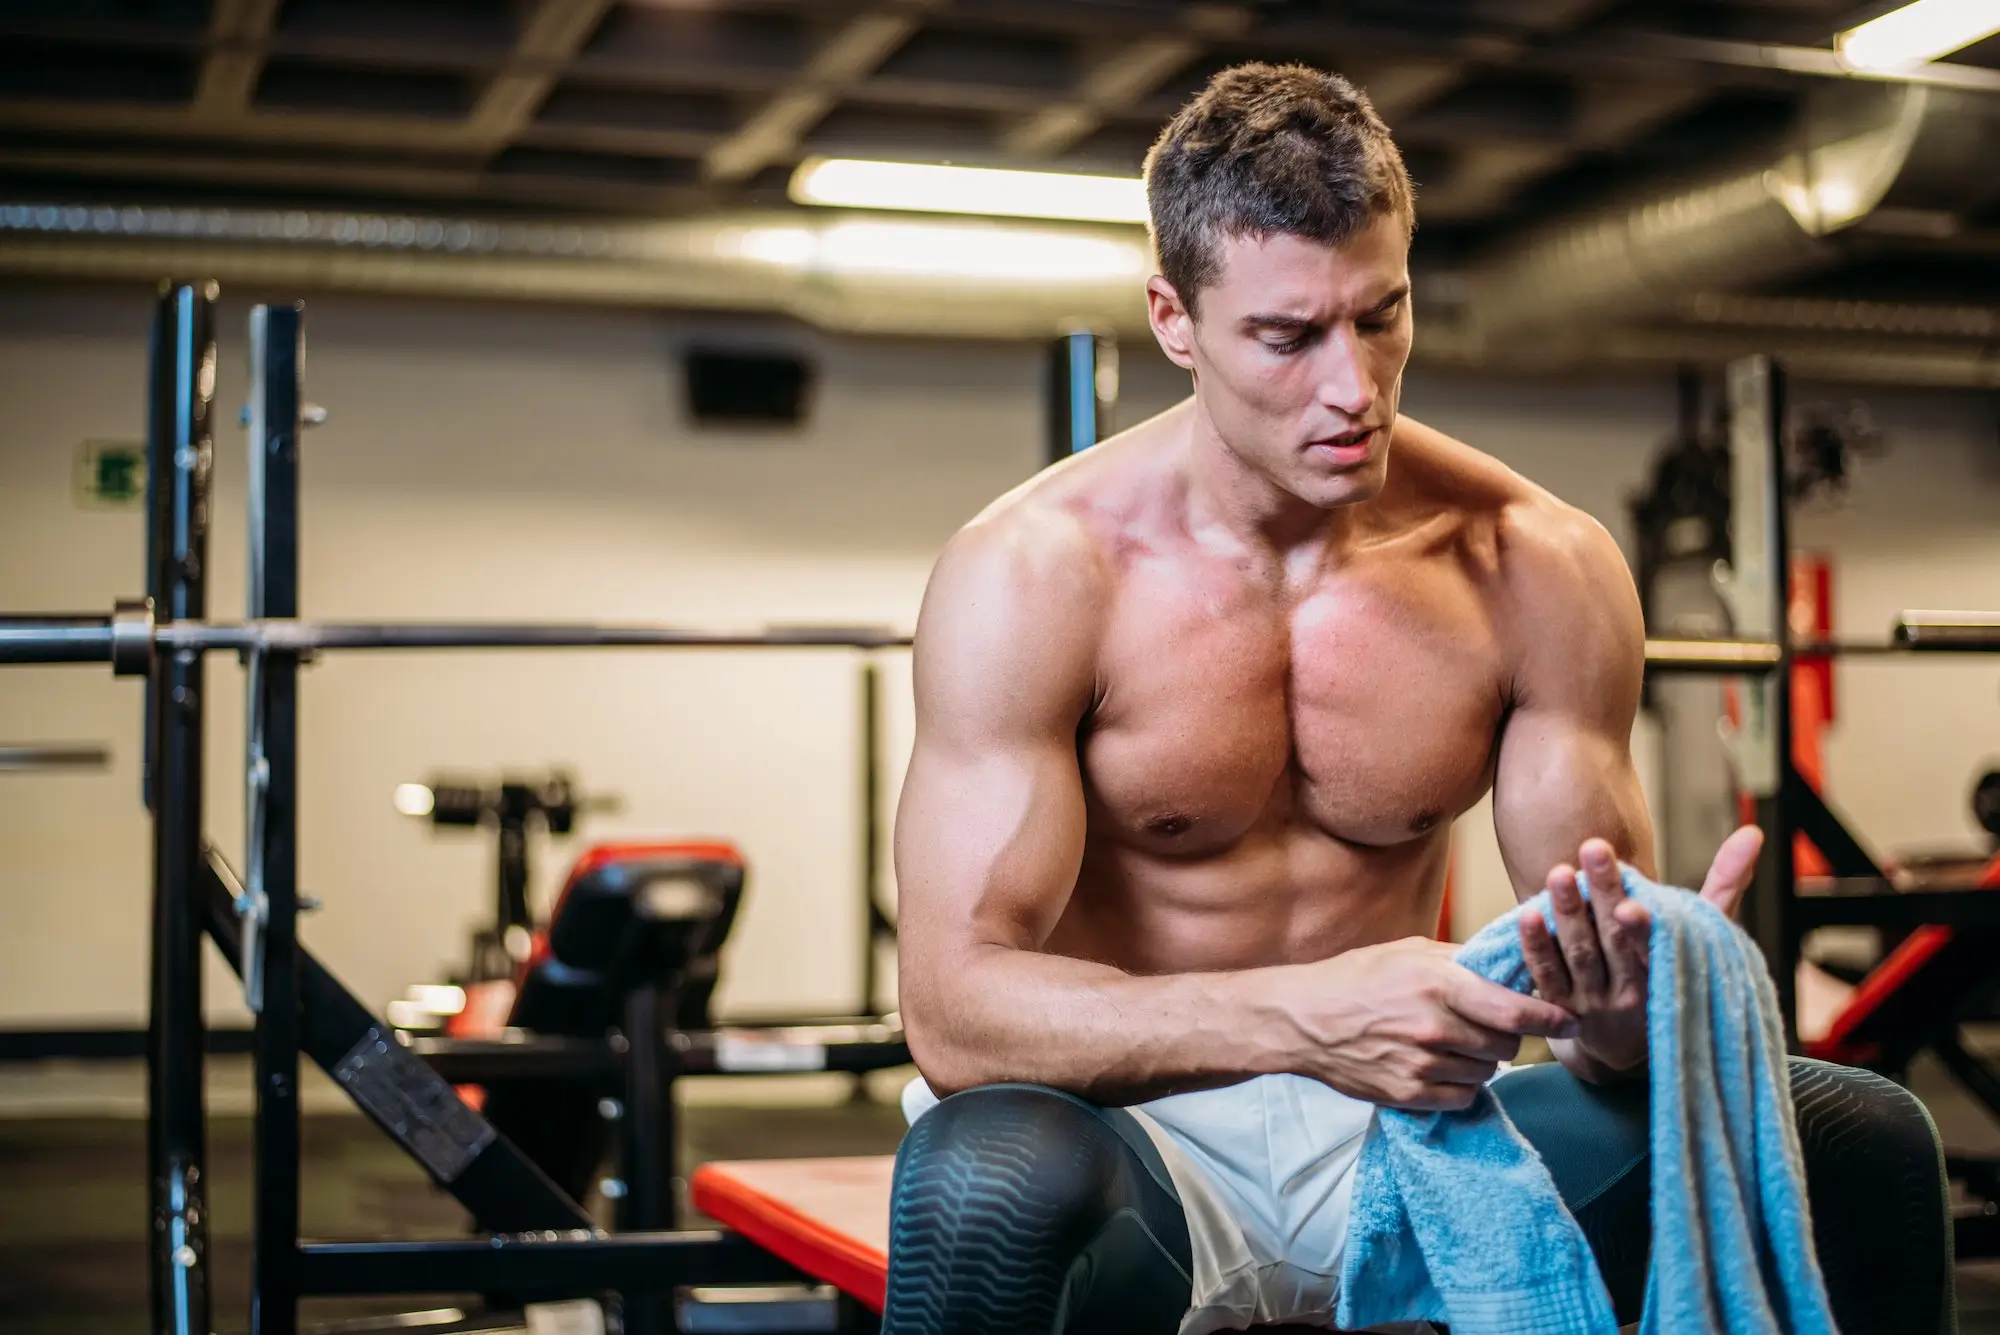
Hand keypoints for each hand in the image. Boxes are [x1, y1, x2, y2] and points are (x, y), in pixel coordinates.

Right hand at [1280, 937, 1579, 1110]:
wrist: (1304, 1020)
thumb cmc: (1358, 977)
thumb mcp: (1410, 951)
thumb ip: (1463, 959)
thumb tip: (1511, 962)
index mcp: (1438, 984)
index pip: (1514, 1010)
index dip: (1551, 1018)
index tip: (1571, 1021)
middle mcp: (1434, 1027)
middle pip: (1505, 1044)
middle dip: (1508, 1036)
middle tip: (1490, 1025)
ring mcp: (1422, 1065)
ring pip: (1487, 1072)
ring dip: (1482, 1059)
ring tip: (1454, 1042)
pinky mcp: (1409, 1095)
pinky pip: (1463, 1096)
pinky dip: (1462, 1084)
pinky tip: (1441, 1065)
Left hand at [1519, 826, 1764, 1075]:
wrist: (1628, 1046)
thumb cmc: (1673, 972)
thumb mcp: (1703, 937)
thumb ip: (1725, 884)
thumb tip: (1752, 833)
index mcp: (1669, 974)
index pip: (1656, 951)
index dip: (1643, 930)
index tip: (1632, 904)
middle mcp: (1631, 993)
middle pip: (1614, 942)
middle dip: (1603, 896)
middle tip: (1593, 850)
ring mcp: (1594, 1002)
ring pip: (1579, 955)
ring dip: (1568, 914)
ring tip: (1559, 873)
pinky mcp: (1561, 1007)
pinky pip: (1547, 976)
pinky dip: (1536, 947)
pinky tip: (1526, 915)